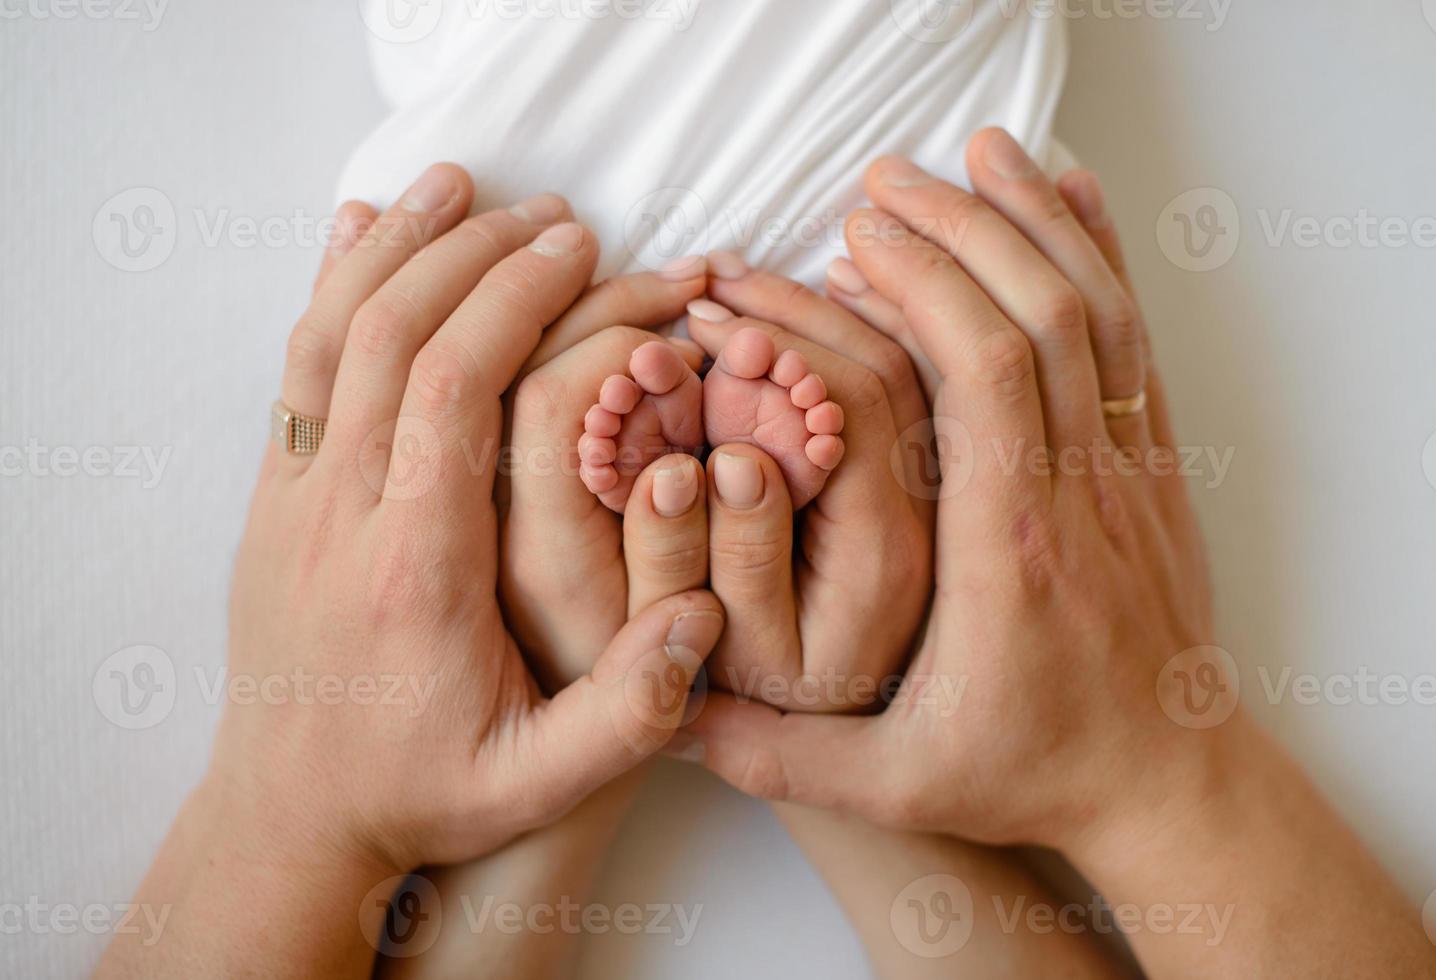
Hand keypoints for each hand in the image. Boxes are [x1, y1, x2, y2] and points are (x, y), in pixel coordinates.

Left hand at [218, 169, 722, 875]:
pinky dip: (326, 287)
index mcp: (415, 564)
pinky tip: (357, 234)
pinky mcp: (273, 500)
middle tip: (554, 214)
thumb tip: (705, 615)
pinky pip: (293, 368)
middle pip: (393, 334)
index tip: (585, 252)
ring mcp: (291, 499)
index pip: (455, 387)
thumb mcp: (538, 784)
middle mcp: (339, 513)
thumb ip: (631, 712)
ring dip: (396, 247)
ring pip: (330, 332)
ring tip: (458, 186)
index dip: (519, 301)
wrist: (288, 818)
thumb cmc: (418, 795)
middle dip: (476, 254)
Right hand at [684, 130, 1218, 850]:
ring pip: (1098, 313)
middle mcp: (1078, 494)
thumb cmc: (1035, 776)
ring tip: (975, 156)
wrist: (1171, 785)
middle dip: (963, 229)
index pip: (983, 377)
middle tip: (887, 181)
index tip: (857, 240)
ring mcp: (1127, 475)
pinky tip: (1069, 201)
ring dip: (1034, 223)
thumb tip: (669, 716)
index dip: (924, 288)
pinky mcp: (1150, 470)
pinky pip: (1136, 341)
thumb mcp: (896, 787)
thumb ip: (780, 759)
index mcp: (1009, 552)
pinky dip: (1103, 260)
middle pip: (1040, 316)